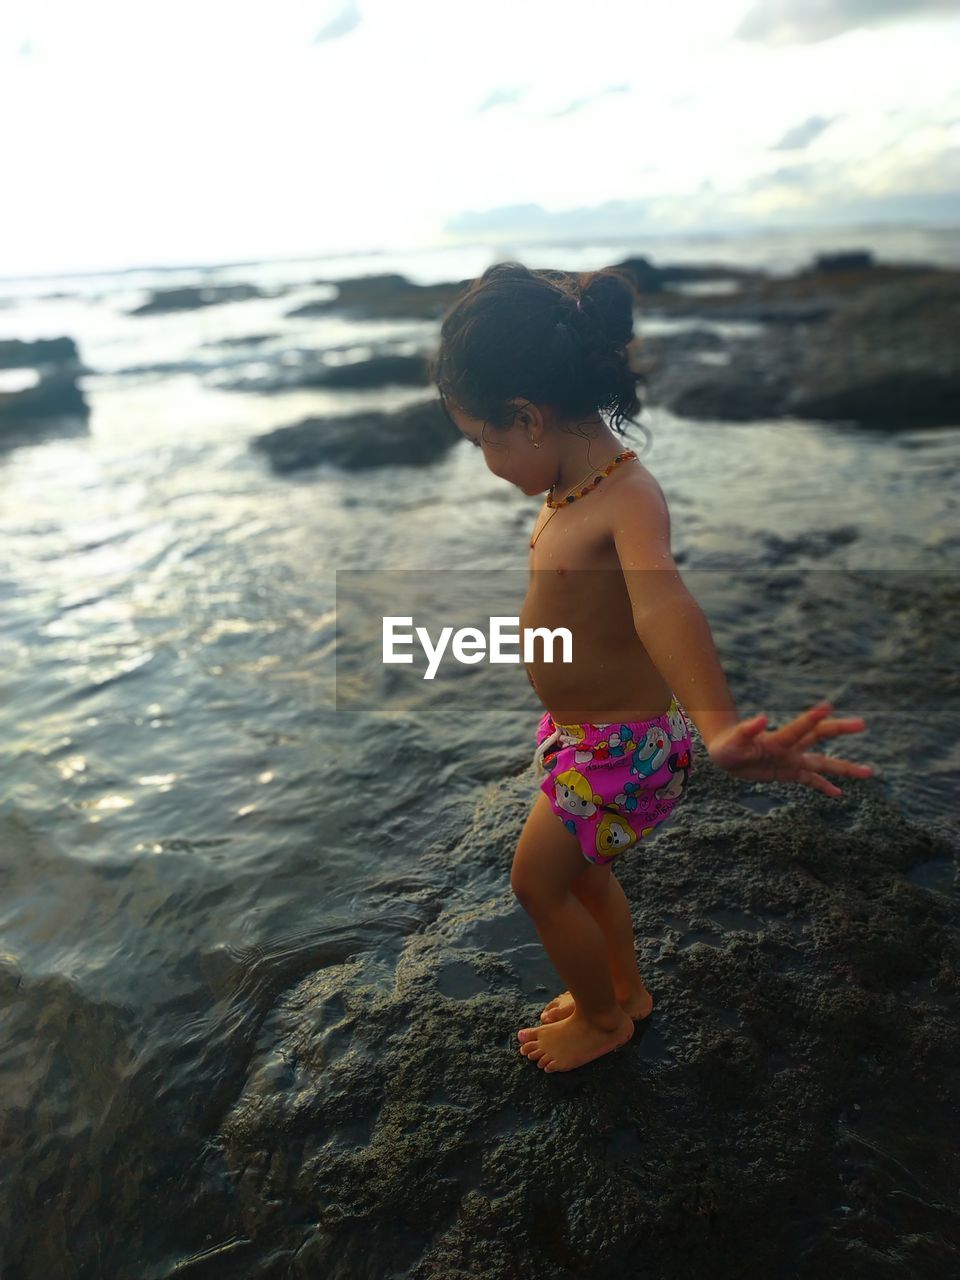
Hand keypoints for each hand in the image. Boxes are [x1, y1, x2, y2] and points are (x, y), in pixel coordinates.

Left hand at [707, 700, 873, 797]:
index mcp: (777, 739)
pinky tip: (839, 793)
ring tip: (868, 772)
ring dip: (844, 767)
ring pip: (823, 762)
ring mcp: (792, 759)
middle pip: (819, 736)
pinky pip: (811, 780)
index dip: (812, 718)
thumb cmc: (728, 744)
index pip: (799, 728)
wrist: (727, 752)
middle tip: (862, 723)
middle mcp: (790, 747)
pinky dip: (824, 786)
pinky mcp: (789, 772)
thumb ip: (748, 729)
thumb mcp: (734, 740)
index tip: (828, 707)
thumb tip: (761, 718)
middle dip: (839, 730)